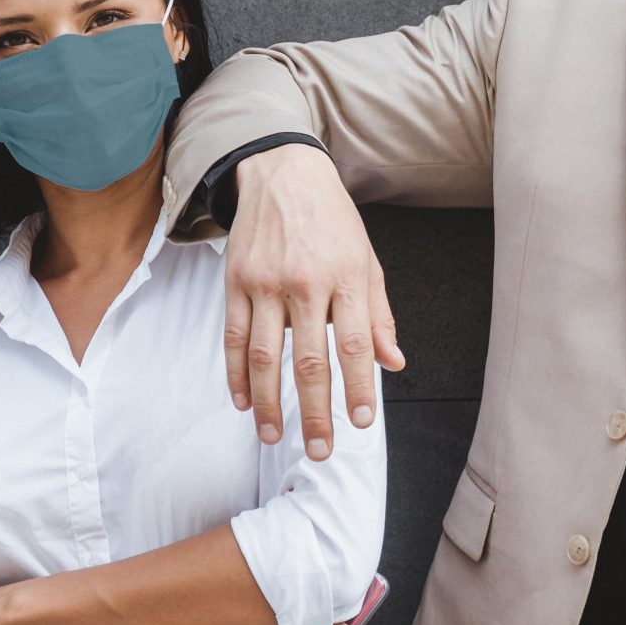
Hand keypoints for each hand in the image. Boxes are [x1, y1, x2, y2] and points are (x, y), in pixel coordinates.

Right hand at [223, 144, 403, 458]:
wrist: (283, 173)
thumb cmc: (333, 222)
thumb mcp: (368, 262)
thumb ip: (378, 317)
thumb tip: (393, 363)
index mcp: (346, 278)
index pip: (353, 345)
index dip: (357, 388)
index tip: (359, 422)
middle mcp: (304, 283)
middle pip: (307, 360)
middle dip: (314, 411)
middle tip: (320, 450)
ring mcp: (265, 283)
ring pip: (263, 355)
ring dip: (269, 402)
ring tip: (274, 436)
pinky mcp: (235, 282)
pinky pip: (232, 336)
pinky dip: (235, 374)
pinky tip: (244, 402)